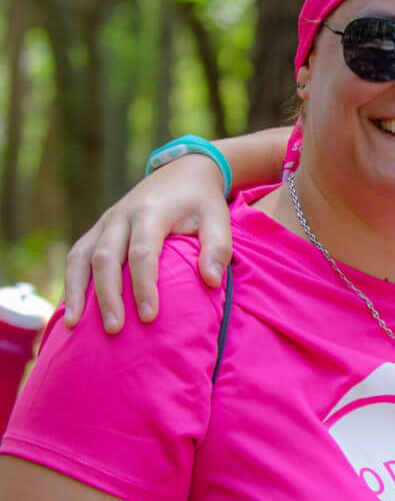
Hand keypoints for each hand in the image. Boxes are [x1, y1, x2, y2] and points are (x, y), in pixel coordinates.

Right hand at [62, 155, 232, 332]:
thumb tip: (211, 281)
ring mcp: (106, 222)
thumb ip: (218, 248)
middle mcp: (122, 216)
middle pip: (106, 259)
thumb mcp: (218, 218)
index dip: (143, 286)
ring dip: (77, 291)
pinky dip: (71, 281)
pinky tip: (71, 308)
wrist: (182, 171)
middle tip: (114, 329)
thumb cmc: (202, 202)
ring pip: (82, 257)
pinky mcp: (99, 229)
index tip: (149, 317)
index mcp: (151, 213)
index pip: (143, 253)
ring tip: (74, 324)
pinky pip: (77, 256)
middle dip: (108, 296)